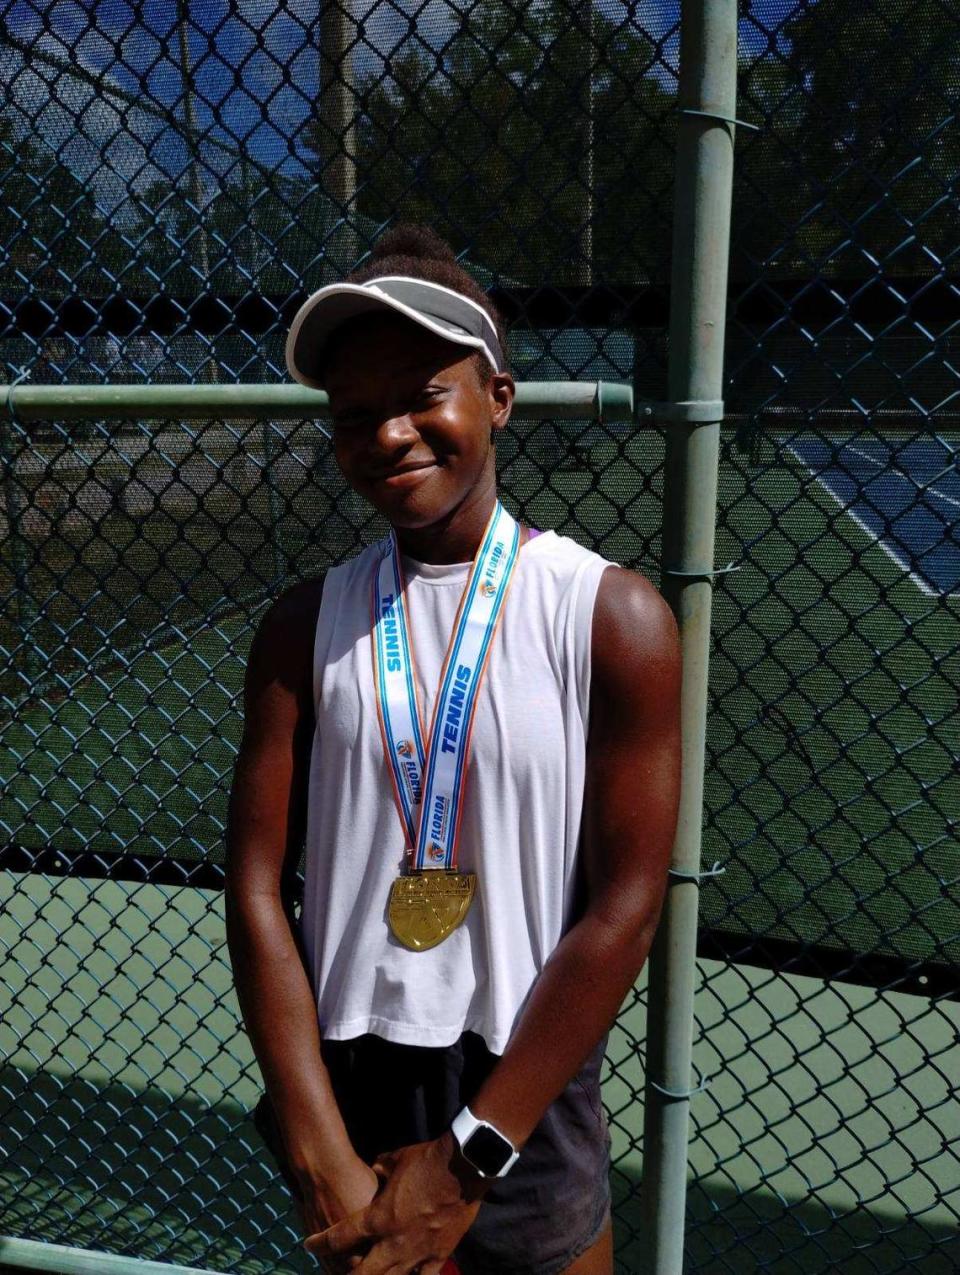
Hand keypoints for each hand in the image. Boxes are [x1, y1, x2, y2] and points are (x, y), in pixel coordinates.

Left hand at [304, 1132, 486, 1273]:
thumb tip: (375, 1169)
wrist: (462, 1167)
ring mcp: (416, 1253)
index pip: (340, 1237)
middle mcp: (392, 1242)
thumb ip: (380, 1169)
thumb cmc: (426, 1161)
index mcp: (378, 1217)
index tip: (309, 1246)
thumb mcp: (395, 1159)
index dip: (321, 1243)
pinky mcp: (438, 1256)